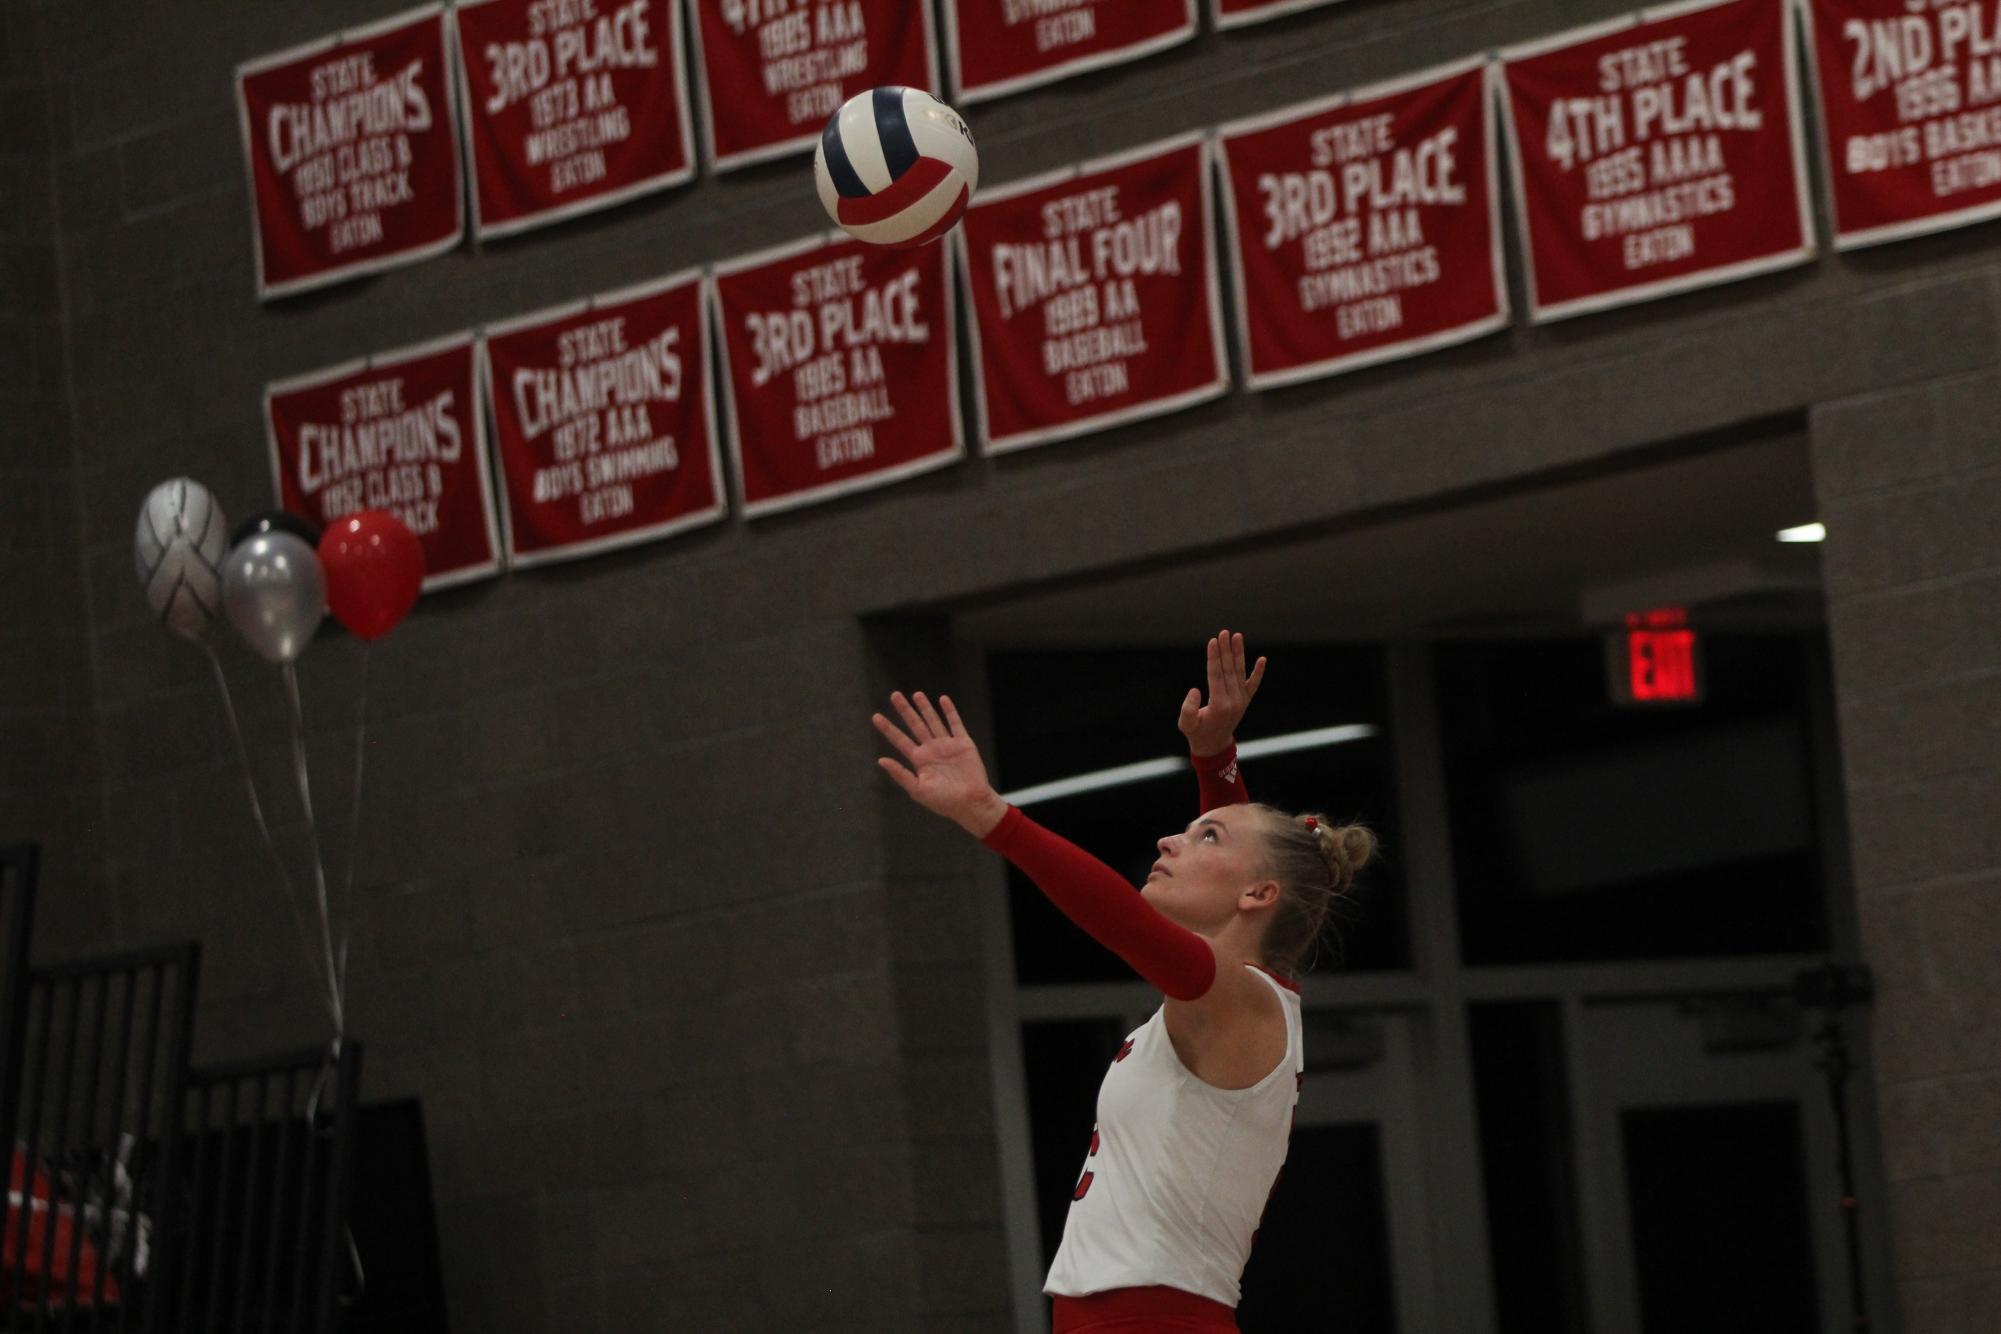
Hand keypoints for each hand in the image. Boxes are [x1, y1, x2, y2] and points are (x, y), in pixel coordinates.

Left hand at [873, 691, 1007, 837]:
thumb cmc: (944, 802)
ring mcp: (947, 745)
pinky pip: (955, 724)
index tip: (875, 716)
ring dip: (925, 708)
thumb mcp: (918, 790)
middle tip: (894, 695)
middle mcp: (931, 750)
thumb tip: (880, 760)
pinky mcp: (963, 744)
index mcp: (919, 761)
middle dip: (904, 710)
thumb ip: (900, 774)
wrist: (971, 804)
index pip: (899, 740)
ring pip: (933, 721)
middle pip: (915, 725)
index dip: (888, 728)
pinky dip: (950, 711)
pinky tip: (943, 700)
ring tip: (916, 694)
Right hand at [1177, 629, 1266, 758]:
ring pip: (1240, 672)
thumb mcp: (1186, 724)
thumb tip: (1195, 690)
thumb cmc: (1196, 732)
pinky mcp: (1245, 701)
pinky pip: (1253, 684)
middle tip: (1223, 632)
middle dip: (1225, 650)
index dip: (1214, 657)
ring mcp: (1242, 701)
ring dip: (1238, 654)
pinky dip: (1258, 672)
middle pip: (1229, 670)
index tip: (1213, 641)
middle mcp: (1234, 701)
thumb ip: (1188, 708)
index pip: (1216, 675)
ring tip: (1237, 636)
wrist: (1214, 745)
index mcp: (1219, 705)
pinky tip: (1262, 659)